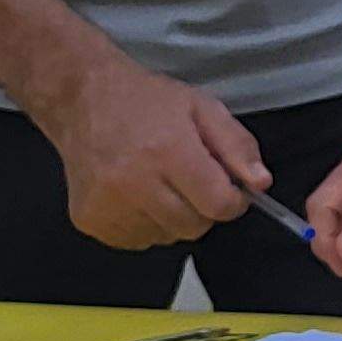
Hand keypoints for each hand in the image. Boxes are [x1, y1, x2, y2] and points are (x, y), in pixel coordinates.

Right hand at [38, 61, 264, 250]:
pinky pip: (136, 241)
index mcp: (167, 151)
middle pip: (194, 227)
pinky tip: (136, 194)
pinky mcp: (89, 220)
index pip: (218, 205)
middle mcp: (134, 183)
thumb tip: (260, 183)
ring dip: (172, 217)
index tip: (228, 188)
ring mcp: (107, 205)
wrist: (81, 99)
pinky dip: (145, 224)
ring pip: (165, 237)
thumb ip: (237, 146)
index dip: (232, 200)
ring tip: (158, 182)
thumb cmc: (146, 101)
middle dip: (202, 208)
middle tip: (189, 179)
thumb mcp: (202, 107)